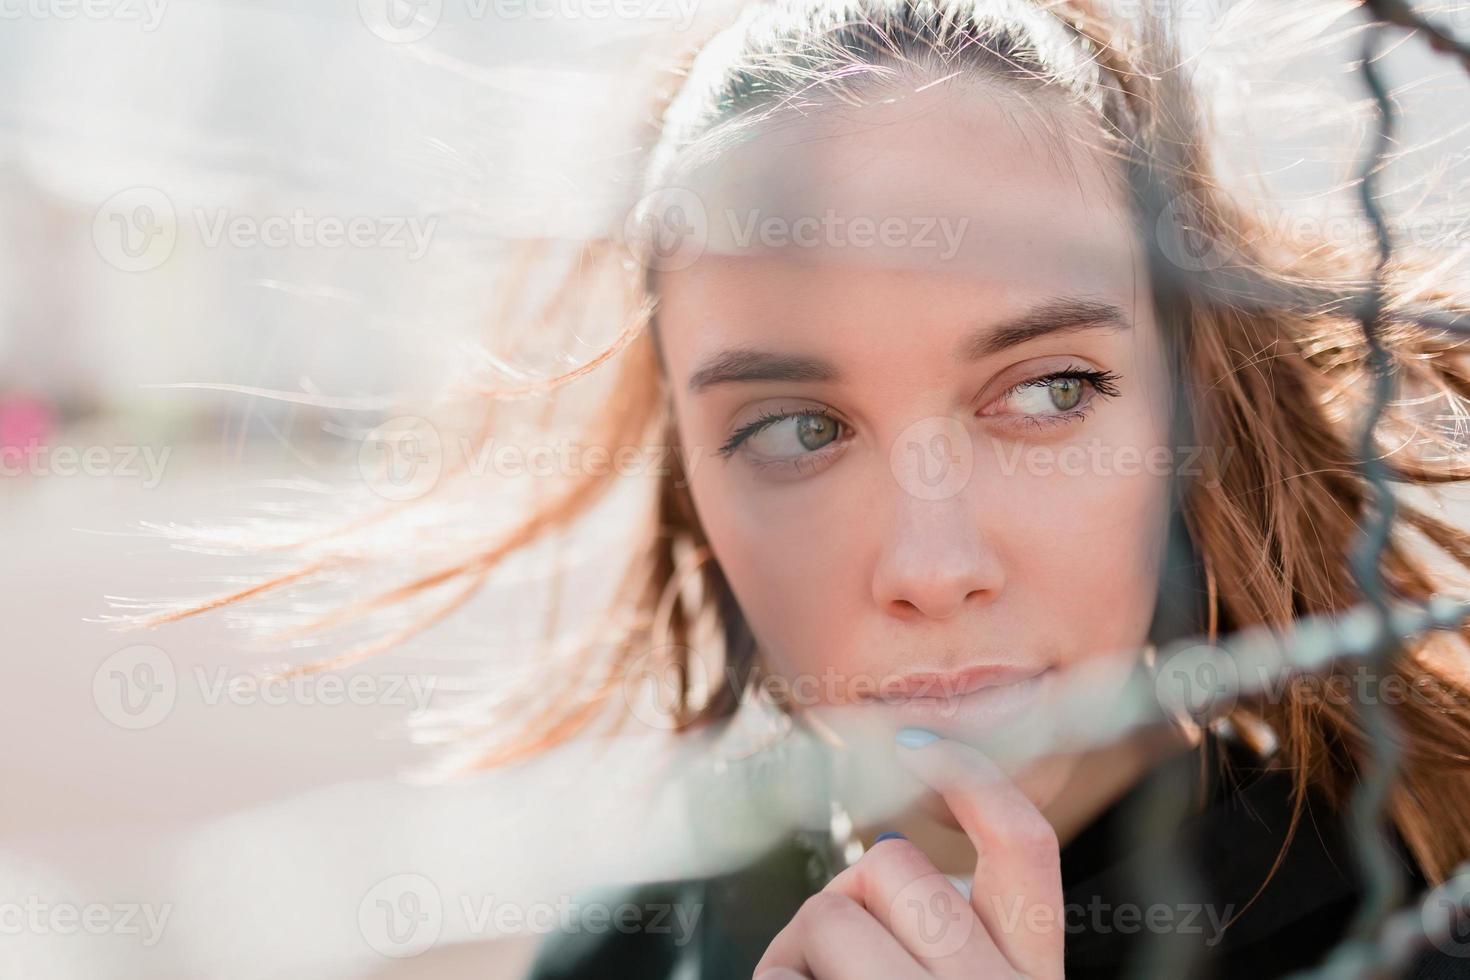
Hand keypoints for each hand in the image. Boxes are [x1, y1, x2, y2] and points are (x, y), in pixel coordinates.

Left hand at [753, 730, 1064, 978]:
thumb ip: (951, 926)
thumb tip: (885, 853)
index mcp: (1033, 974)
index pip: (1024, 841)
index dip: (968, 773)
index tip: (911, 741)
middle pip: (892, 863)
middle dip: (848, 897)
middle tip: (841, 959)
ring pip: (830, 912)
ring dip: (801, 949)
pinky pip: (782, 971)